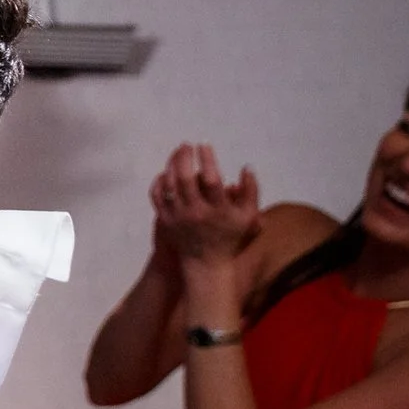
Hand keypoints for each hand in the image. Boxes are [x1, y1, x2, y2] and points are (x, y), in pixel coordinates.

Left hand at [155, 144, 259, 268]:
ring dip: (171, 165)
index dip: (207, 160)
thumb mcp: (248, 217)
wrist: (206, 263)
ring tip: (177, 153)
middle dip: (185, 157)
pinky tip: (166, 172)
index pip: (211, 180)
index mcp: (219, 210)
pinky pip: (157, 196)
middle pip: (186, 179)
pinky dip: (160, 181)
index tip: (205, 145)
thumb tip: (246, 167)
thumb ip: (251, 192)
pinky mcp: (166, 220)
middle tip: (186, 145)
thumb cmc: (230, 237)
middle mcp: (197, 212)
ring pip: (169, 184)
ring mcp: (178, 216)